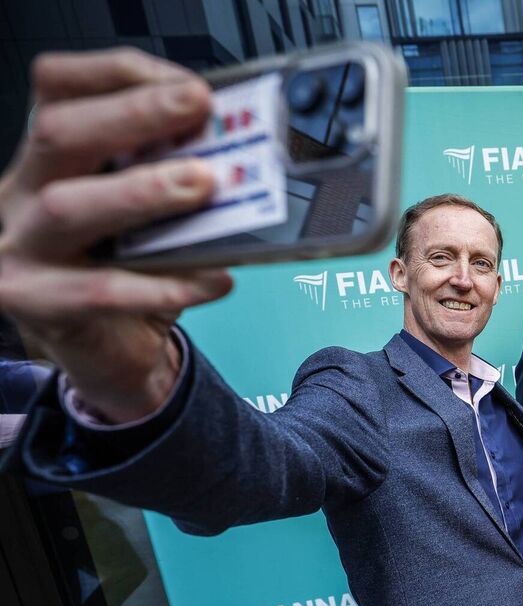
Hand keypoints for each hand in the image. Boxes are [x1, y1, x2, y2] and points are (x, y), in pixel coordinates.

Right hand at [0, 48, 232, 421]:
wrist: (110, 349)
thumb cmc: (130, 268)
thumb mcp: (149, 209)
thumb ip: (173, 172)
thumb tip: (236, 142)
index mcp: (48, 157)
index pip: (60, 87)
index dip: (122, 75)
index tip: (189, 84)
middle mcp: (21, 192)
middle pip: (60, 133)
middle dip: (135, 114)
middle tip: (199, 110)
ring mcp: (21, 249)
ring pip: (67, 207)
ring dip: (141, 191)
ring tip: (203, 185)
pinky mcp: (38, 303)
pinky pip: (100, 291)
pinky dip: (164, 284)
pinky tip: (213, 279)